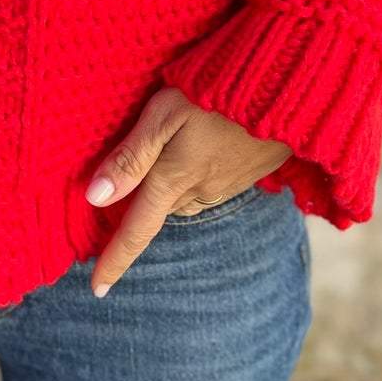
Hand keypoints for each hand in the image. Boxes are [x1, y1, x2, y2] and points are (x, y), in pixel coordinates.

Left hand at [85, 86, 292, 297]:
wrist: (287, 90)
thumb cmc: (216, 94)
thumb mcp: (164, 114)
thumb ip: (132, 155)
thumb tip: (94, 197)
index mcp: (173, 180)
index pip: (136, 231)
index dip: (114, 261)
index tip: (97, 290)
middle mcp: (199, 191)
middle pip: (158, 213)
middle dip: (138, 216)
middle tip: (116, 206)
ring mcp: (226, 185)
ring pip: (182, 200)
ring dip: (166, 194)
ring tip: (158, 169)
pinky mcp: (246, 175)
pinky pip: (207, 188)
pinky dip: (191, 181)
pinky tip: (194, 155)